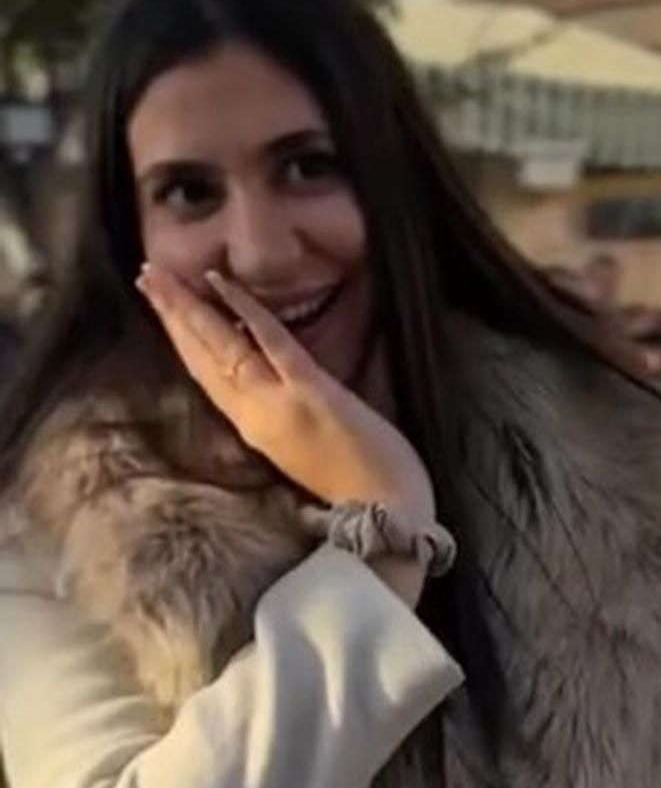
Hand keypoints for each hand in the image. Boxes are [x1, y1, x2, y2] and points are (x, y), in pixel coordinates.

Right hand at [136, 264, 434, 527]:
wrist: (387, 512)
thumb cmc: (357, 485)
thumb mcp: (301, 452)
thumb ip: (278, 418)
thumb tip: (264, 378)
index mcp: (254, 429)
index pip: (208, 378)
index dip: (181, 343)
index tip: (160, 309)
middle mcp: (254, 414)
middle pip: (204, 357)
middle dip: (172, 314)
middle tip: (146, 276)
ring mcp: (280, 399)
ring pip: (223, 346)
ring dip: (188, 306)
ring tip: (159, 275)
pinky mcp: (310, 388)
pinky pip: (271, 340)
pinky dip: (244, 308)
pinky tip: (219, 282)